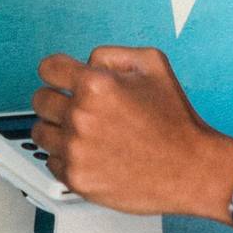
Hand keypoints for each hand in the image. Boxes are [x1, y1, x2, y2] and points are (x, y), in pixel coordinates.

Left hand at [27, 45, 232, 221]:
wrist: (192, 169)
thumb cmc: (176, 121)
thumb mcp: (152, 64)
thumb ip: (112, 54)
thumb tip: (86, 62)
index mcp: (96, 85)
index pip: (48, 69)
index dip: (58, 72)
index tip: (60, 79)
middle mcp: (81, 116)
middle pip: (40, 100)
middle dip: (57, 99)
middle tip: (78, 108)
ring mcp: (77, 150)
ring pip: (41, 132)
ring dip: (58, 129)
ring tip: (84, 133)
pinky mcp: (78, 178)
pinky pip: (52, 161)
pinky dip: (66, 157)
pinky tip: (90, 154)